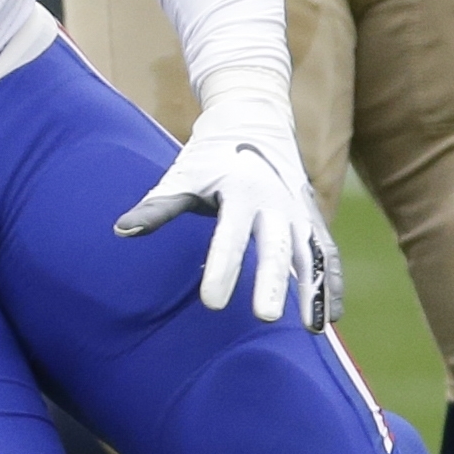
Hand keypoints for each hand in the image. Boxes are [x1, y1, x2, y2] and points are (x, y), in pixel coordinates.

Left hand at [115, 79, 337, 328]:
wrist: (254, 123)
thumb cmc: (209, 159)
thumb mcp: (183, 176)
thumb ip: (157, 207)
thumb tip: (121, 230)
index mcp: (239, 191)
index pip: (229, 236)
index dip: (221, 268)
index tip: (211, 304)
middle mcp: (275, 202)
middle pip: (275, 247)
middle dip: (272, 282)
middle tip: (265, 318)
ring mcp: (299, 211)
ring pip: (312, 253)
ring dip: (314, 290)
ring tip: (315, 331)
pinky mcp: (313, 219)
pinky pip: (328, 253)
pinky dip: (331, 282)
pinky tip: (332, 317)